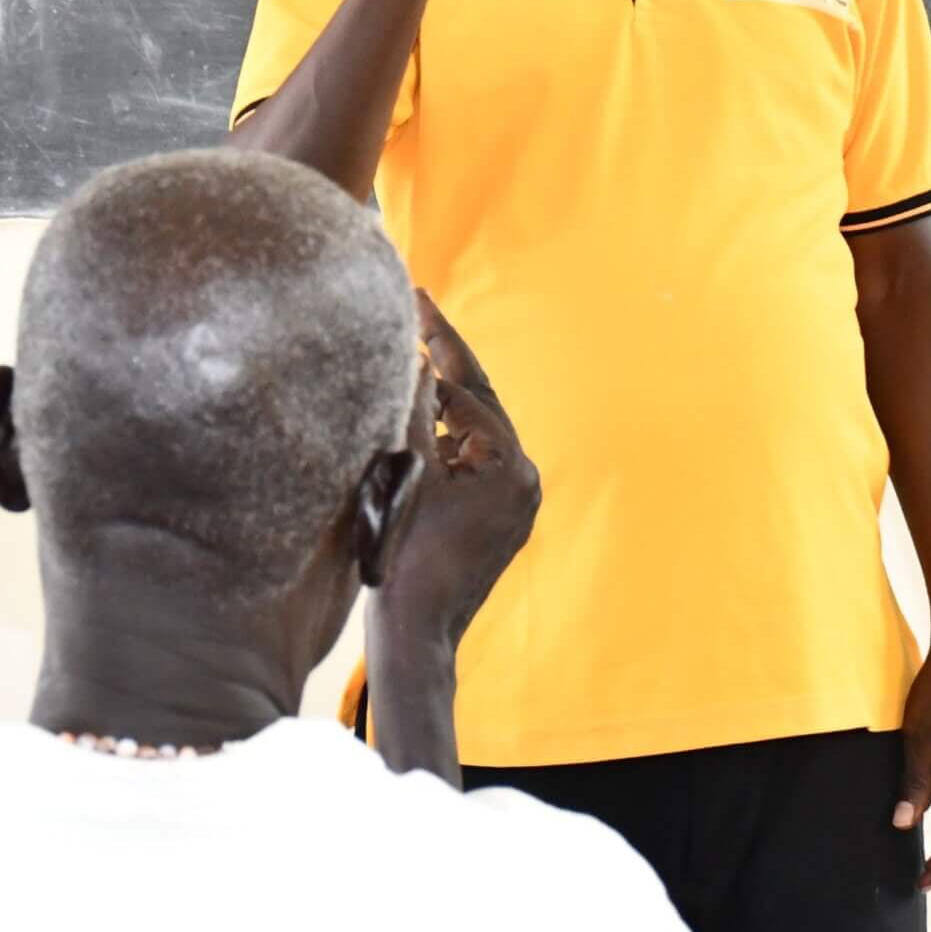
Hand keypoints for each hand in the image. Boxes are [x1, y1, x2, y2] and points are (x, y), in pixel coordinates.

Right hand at [377, 290, 542, 646]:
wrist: (417, 634)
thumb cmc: (405, 556)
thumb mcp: (404, 472)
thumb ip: (412, 410)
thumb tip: (414, 359)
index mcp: (509, 464)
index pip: (466, 387)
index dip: (436, 340)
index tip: (416, 297)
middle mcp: (526, 481)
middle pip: (480, 405)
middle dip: (445, 363)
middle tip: (419, 311)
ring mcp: (518, 505)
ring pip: (475, 435)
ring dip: (442, 406)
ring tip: (409, 365)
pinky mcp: (503, 523)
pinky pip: (475, 465)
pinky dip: (448, 443)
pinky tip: (418, 429)